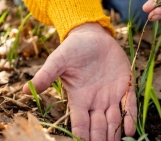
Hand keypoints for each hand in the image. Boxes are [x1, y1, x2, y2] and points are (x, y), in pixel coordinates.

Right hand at [22, 23, 136, 140]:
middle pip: (98, 127)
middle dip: (100, 138)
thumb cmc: (74, 49)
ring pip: (114, 120)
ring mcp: (111, 95)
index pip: (80, 123)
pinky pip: (129, 104)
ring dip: (115, 133)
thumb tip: (23, 90)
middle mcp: (96, 101)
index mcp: (80, 99)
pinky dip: (130, 117)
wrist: (93, 37)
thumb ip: (46, 75)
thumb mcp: (59, 61)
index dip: (82, 136)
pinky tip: (131, 130)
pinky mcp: (125, 86)